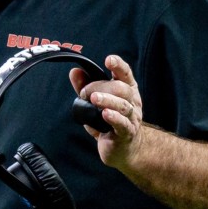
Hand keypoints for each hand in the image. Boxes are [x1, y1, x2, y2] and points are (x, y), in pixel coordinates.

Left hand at [69, 54, 145, 168]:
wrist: (124, 148)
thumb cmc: (109, 121)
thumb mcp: (97, 102)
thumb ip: (85, 86)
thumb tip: (74, 72)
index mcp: (127, 90)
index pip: (125, 74)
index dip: (118, 66)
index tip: (109, 60)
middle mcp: (132, 102)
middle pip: (121, 88)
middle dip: (101, 87)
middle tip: (85, 93)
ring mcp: (131, 118)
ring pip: (123, 105)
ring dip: (107, 100)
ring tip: (94, 98)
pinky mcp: (127, 133)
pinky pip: (122, 124)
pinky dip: (114, 118)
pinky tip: (105, 114)